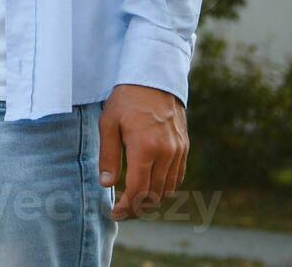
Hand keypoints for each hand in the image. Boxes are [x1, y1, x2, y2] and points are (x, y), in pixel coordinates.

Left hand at [98, 83, 187, 220]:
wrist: (154, 79)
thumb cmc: (126, 100)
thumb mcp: (109, 124)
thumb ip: (109, 156)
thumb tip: (107, 184)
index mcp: (145, 148)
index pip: (138, 190)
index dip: (127, 207)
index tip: (115, 213)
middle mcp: (166, 153)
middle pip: (155, 195)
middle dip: (138, 209)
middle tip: (123, 212)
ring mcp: (178, 151)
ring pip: (168, 189)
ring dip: (152, 200)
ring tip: (135, 202)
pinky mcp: (184, 147)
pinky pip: (178, 177)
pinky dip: (165, 188)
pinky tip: (151, 187)